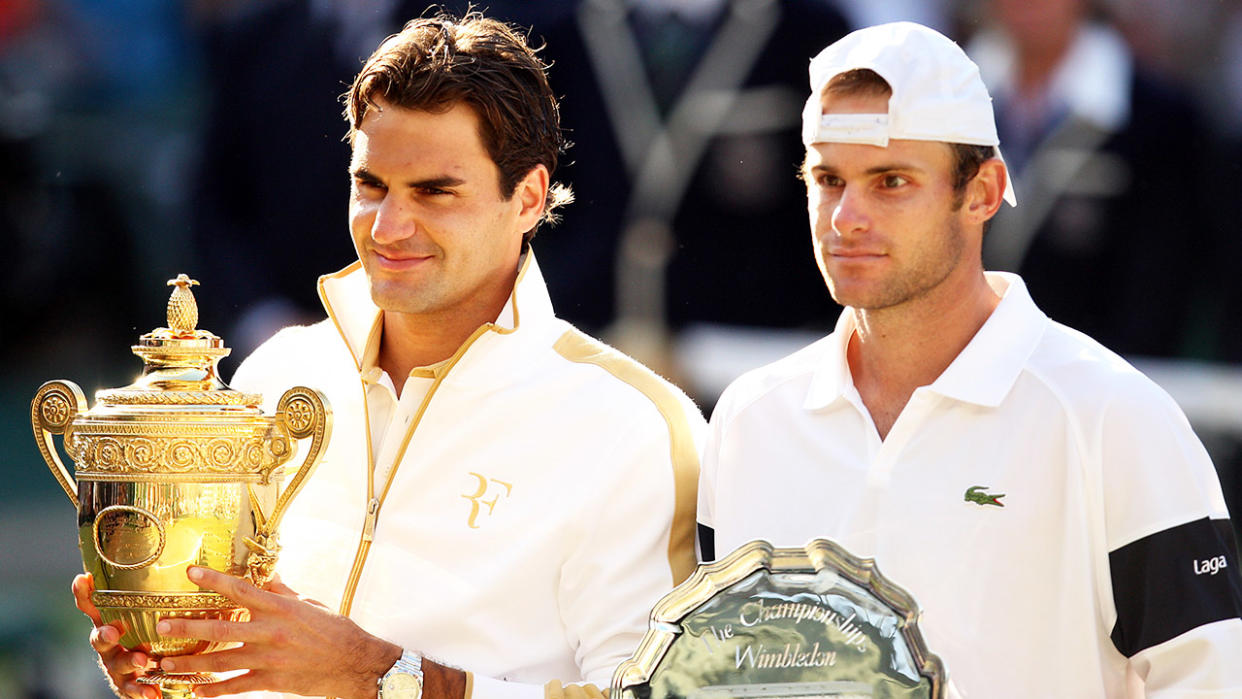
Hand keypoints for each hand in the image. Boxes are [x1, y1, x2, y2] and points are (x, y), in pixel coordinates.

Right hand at [72, 573, 159, 698]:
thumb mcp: (151, 615)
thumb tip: (186, 566)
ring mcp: (115, 665)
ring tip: (142, 660)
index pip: (92, 607)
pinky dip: (142, 690)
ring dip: (128, 661)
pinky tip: (153, 693)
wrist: (151, 674)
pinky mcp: (127, 685)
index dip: (84, 594)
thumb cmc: (150, 636)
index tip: (83, 579)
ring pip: (116, 664)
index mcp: (111, 623)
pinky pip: (132, 688)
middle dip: (104, 634)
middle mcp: (109, 644)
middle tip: (113, 631)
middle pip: (99, 638)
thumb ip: (157, 597)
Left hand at [154, 566, 400, 697]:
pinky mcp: (271, 681)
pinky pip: (235, 686)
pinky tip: (195, 690)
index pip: (239, 590)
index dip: (212, 581)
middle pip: (219, 627)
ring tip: (166, 661)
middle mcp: (270, 632)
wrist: (354, 663)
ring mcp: (269, 658)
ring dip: (190, 662)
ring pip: (220, 660)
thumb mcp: (310, 604)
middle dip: (187, 626)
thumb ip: (283, 593)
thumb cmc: (335, 630)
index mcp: (280, 608)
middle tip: (160, 625)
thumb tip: (266, 577)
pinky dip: (213, 690)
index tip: (190, 573)